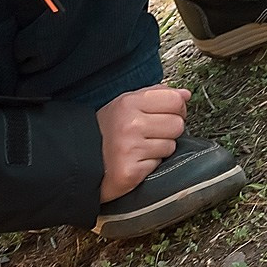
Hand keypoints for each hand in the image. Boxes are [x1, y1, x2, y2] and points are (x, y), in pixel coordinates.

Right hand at [97, 84, 187, 200]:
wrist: (81, 159)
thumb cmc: (106, 131)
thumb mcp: (125, 104)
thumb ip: (156, 95)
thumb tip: (185, 95)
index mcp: (128, 103)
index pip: (174, 100)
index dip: (177, 108)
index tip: (169, 113)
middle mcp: (130, 124)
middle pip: (177, 124)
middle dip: (168, 131)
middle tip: (151, 133)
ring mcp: (131, 148)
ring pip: (171, 145)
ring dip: (159, 149)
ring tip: (141, 147)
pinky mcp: (132, 171)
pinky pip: (158, 164)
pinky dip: (150, 164)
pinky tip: (136, 160)